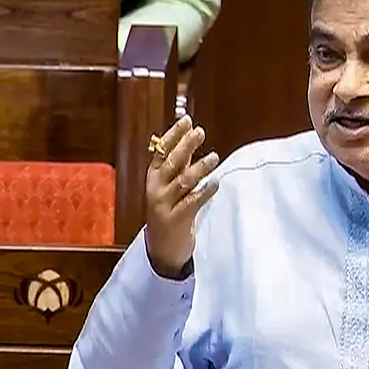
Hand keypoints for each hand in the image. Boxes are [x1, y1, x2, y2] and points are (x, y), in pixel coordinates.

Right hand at [145, 115, 219, 277]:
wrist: (162, 247)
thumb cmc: (170, 210)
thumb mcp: (170, 185)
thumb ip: (179, 164)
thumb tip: (190, 138)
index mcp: (153, 177)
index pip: (160, 152)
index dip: (173, 135)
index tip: (186, 120)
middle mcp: (155, 189)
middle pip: (171, 163)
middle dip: (185, 146)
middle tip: (200, 132)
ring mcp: (164, 205)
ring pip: (182, 182)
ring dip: (199, 168)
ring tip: (214, 157)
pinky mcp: (176, 219)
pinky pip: (192, 203)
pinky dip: (205, 192)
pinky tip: (216, 183)